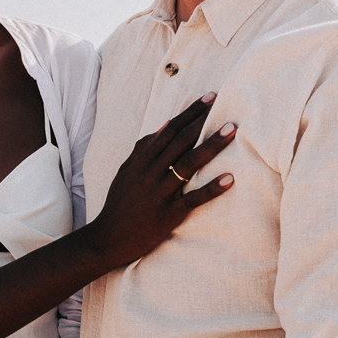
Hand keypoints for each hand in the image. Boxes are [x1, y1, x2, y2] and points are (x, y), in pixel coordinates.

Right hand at [84, 95, 234, 270]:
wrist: (106, 239)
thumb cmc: (119, 204)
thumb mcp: (126, 172)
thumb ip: (143, 149)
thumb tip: (166, 125)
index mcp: (141, 161)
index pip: (169, 130)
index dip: (191, 113)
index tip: (210, 98)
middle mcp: (150, 173)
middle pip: (180, 141)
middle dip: (204, 122)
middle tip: (227, 106)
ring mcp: (159, 194)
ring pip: (188, 164)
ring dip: (211, 146)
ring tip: (231, 131)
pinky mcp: (168, 215)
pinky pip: (192, 199)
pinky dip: (211, 188)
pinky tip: (230, 178)